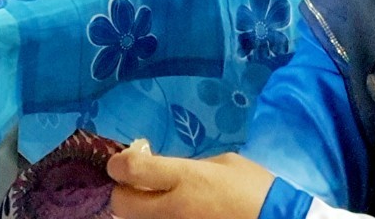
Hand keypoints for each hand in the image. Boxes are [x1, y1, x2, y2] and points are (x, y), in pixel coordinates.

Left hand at [109, 144, 274, 218]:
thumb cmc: (256, 189)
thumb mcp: (224, 163)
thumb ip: (188, 166)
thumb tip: (163, 168)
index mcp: (186, 179)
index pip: (131, 169)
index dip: (118, 163)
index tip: (120, 162)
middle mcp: (174, 209)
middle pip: (122, 203)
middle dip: (123, 191)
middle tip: (136, 184)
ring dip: (140, 211)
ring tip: (155, 201)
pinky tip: (171, 214)